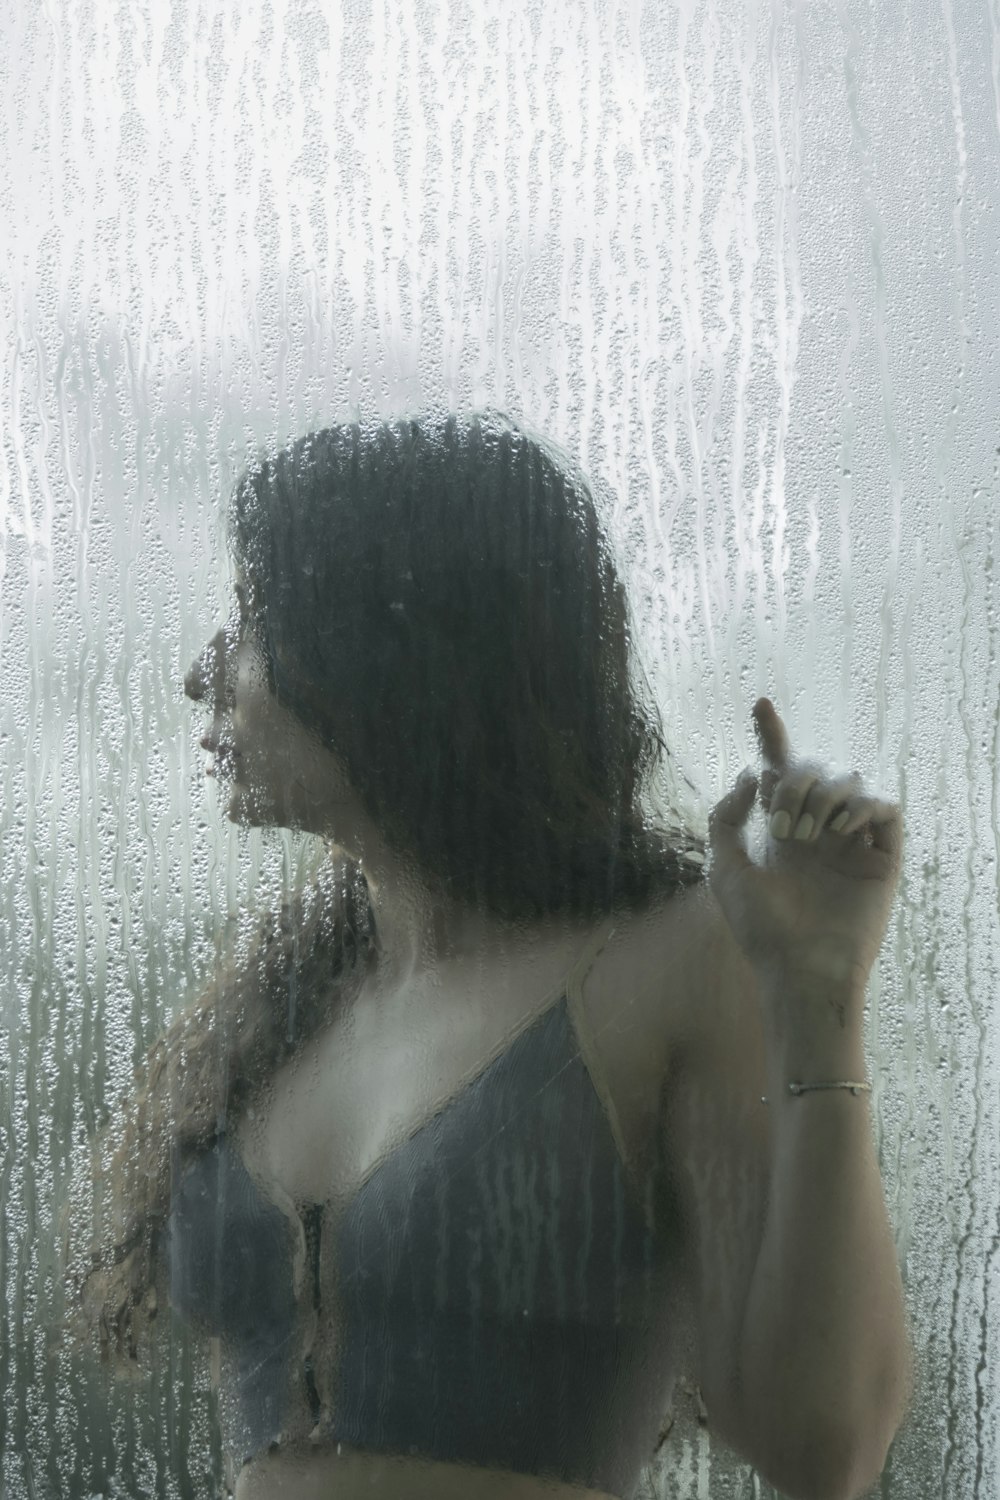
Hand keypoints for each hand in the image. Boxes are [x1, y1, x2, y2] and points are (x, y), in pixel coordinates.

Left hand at [706, 698, 903, 995]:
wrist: (801, 969)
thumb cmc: (760, 929)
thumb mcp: (725, 870)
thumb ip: (726, 818)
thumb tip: (749, 774)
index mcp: (781, 830)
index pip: (778, 772)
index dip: (771, 736)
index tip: (760, 704)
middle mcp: (818, 830)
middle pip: (812, 769)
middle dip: (794, 783)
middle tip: (783, 824)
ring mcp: (852, 841)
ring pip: (848, 780)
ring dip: (823, 796)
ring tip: (808, 835)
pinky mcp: (883, 856)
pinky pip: (883, 807)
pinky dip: (862, 806)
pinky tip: (839, 830)